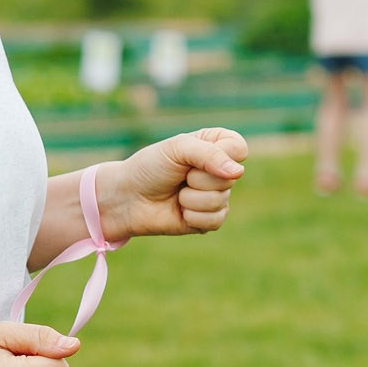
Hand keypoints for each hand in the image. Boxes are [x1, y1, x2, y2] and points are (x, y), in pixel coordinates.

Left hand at [103, 128, 248, 239]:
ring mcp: (217, 196)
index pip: (239, 148)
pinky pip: (215, 220)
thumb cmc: (150, 167)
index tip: (193, 156)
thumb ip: (209, 154)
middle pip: (230, 177)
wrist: (128, 198)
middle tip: (179, 177)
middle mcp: (221, 171)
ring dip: (191, 199)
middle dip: (197, 178)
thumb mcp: (177, 149)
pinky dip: (192, 216)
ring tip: (176, 194)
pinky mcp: (210, 220)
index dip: (220, 154)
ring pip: (221, 200)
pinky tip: (180, 211)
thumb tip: (238, 172)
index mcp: (216, 146)